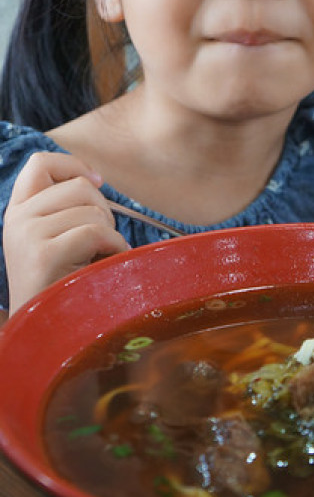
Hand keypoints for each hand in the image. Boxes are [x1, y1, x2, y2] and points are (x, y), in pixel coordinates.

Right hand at [3, 152, 129, 314]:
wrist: (45, 334)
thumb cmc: (64, 284)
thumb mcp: (55, 238)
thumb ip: (64, 208)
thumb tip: (95, 179)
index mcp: (18, 211)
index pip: (40, 162)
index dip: (74, 165)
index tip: (96, 183)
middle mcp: (17, 219)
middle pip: (79, 186)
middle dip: (102, 211)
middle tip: (98, 244)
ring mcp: (27, 235)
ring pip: (92, 211)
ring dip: (109, 235)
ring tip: (96, 260)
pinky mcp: (43, 255)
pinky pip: (96, 233)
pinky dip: (113, 248)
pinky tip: (103, 267)